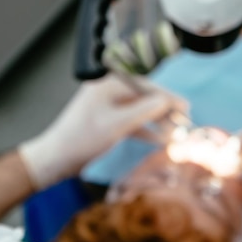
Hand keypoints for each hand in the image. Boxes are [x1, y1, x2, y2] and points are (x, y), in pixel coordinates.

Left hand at [18, 73, 188, 188]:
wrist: (55, 158)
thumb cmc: (82, 139)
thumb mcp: (118, 124)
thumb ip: (145, 110)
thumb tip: (168, 100)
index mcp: (110, 83)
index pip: (147, 86)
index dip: (169, 98)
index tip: (187, 108)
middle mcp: (110, 91)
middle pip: (146, 98)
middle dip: (166, 111)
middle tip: (185, 122)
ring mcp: (108, 106)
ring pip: (140, 111)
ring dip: (158, 122)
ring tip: (176, 134)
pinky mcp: (107, 121)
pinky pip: (132, 122)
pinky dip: (146, 130)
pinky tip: (160, 140)